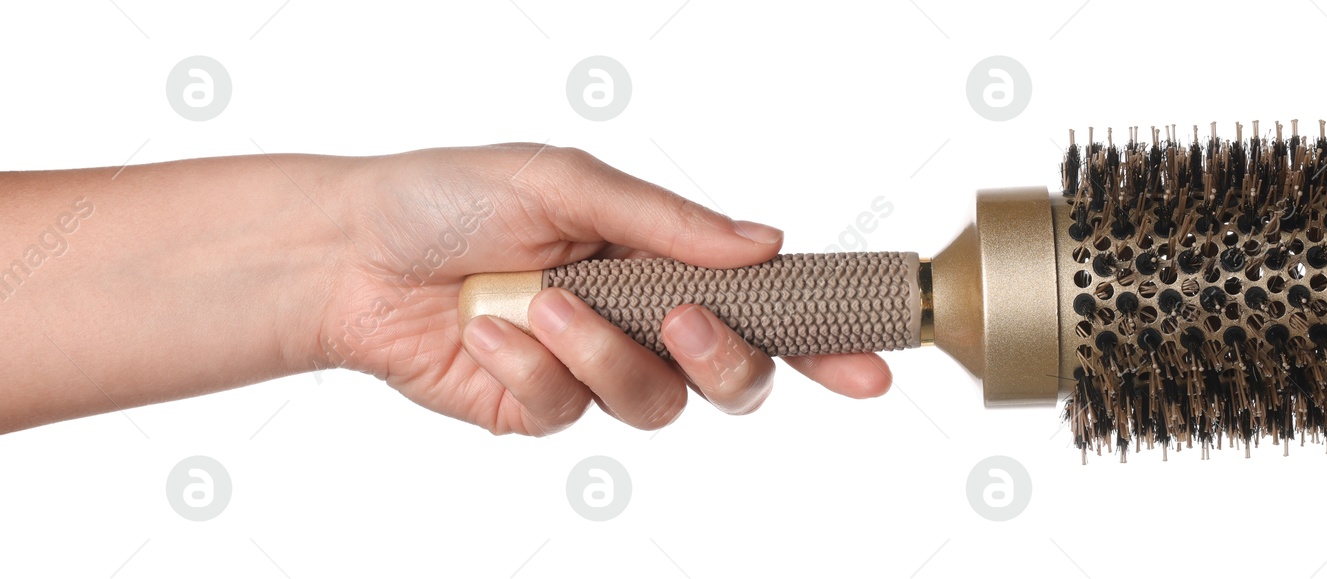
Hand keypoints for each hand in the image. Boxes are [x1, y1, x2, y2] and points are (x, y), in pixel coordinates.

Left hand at [316, 144, 892, 434]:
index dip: (823, 341)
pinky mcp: (538, 410)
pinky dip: (530, 367)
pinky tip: (488, 328)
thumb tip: (767, 245)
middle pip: (733, 377)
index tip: (871, 363)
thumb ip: (671, 224)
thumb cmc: (455, 196)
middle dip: (722, 358)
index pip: (762, 306)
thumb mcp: (569, 182)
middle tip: (681, 320)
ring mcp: (592, 371)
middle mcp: (641, 321)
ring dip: (603, 354)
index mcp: (663, 260)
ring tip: (542, 304)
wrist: (352, 250)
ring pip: (654, 403)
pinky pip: (567, 411)